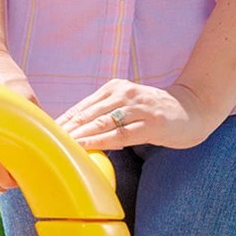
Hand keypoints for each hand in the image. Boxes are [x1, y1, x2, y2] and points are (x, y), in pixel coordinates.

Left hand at [57, 79, 216, 153]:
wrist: (192, 109)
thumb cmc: (154, 112)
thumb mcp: (127, 107)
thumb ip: (104, 114)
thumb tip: (75, 132)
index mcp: (114, 88)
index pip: (81, 106)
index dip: (62, 121)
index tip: (42, 134)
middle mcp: (124, 93)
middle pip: (87, 114)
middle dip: (64, 130)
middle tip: (44, 143)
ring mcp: (138, 107)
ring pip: (100, 123)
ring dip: (78, 135)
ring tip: (59, 146)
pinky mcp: (151, 124)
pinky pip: (121, 134)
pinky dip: (100, 141)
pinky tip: (86, 147)